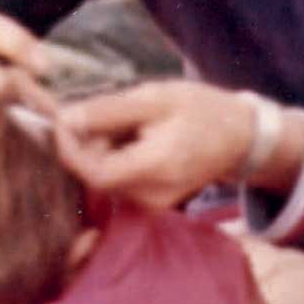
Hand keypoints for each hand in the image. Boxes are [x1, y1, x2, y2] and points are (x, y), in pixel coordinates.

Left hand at [55, 80, 256, 209]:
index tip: (63, 118)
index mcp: (156, 167)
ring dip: (100, 149)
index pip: (94, 172)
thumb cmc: (200, 111)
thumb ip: (109, 111)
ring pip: (105, 178)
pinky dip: (114, 158)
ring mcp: (152, 205)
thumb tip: (66, 119)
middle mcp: (152, 196)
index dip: (70, 148)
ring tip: (126, 121)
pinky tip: (134, 137)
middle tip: (100, 110)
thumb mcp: (155, 98)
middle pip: (96, 176)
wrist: (240, 138)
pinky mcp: (151, 203)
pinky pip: (119, 181)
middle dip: (86, 143)